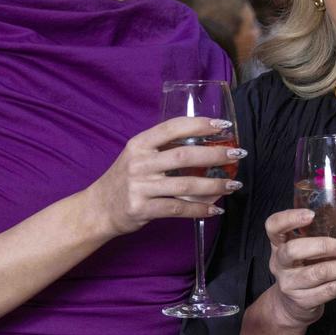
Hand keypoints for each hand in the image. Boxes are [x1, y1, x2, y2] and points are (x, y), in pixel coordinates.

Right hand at [88, 116, 244, 238]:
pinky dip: (200, 209)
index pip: (173, 127)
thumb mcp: (137, 156)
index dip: (200, 124)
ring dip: (214, 185)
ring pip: (186, 185)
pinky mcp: (142, 209)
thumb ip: (162, 149)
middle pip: (184, 156)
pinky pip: (179, 209)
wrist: (97, 209)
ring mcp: (140, 187)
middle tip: (237, 154)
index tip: (223, 126)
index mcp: (139, 144)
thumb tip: (204, 145)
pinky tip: (216, 208)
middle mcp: (139, 162)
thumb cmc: (123, 180)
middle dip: (215, 154)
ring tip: (233, 184)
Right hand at [265, 208, 335, 328]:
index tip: (311, 214)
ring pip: (319, 273)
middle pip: (293, 251)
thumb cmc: (301, 269)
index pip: (273, 226)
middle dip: (323, 246)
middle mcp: (280, 263)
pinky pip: (330, 290)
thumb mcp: (300, 251)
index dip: (289, 218)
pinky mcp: (304, 301)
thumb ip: (314, 236)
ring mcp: (290, 284)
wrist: (290, 306)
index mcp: (278, 244)